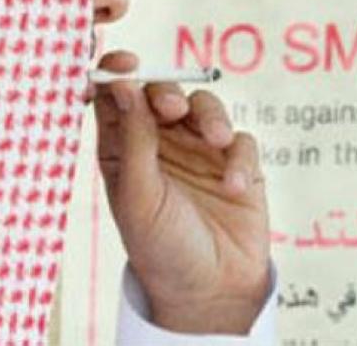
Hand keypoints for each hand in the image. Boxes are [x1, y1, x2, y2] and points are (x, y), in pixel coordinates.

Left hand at [92, 51, 269, 334]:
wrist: (210, 292)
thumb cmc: (161, 247)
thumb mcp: (138, 197)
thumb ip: (132, 139)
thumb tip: (120, 84)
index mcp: (123, 149)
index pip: (114, 97)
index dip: (116, 73)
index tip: (125, 63)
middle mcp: (160, 143)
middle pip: (161, 92)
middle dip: (167, 92)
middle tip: (172, 107)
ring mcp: (200, 150)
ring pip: (205, 106)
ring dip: (211, 116)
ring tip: (217, 142)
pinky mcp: (237, 163)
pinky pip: (242, 141)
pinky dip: (240, 160)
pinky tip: (234, 188)